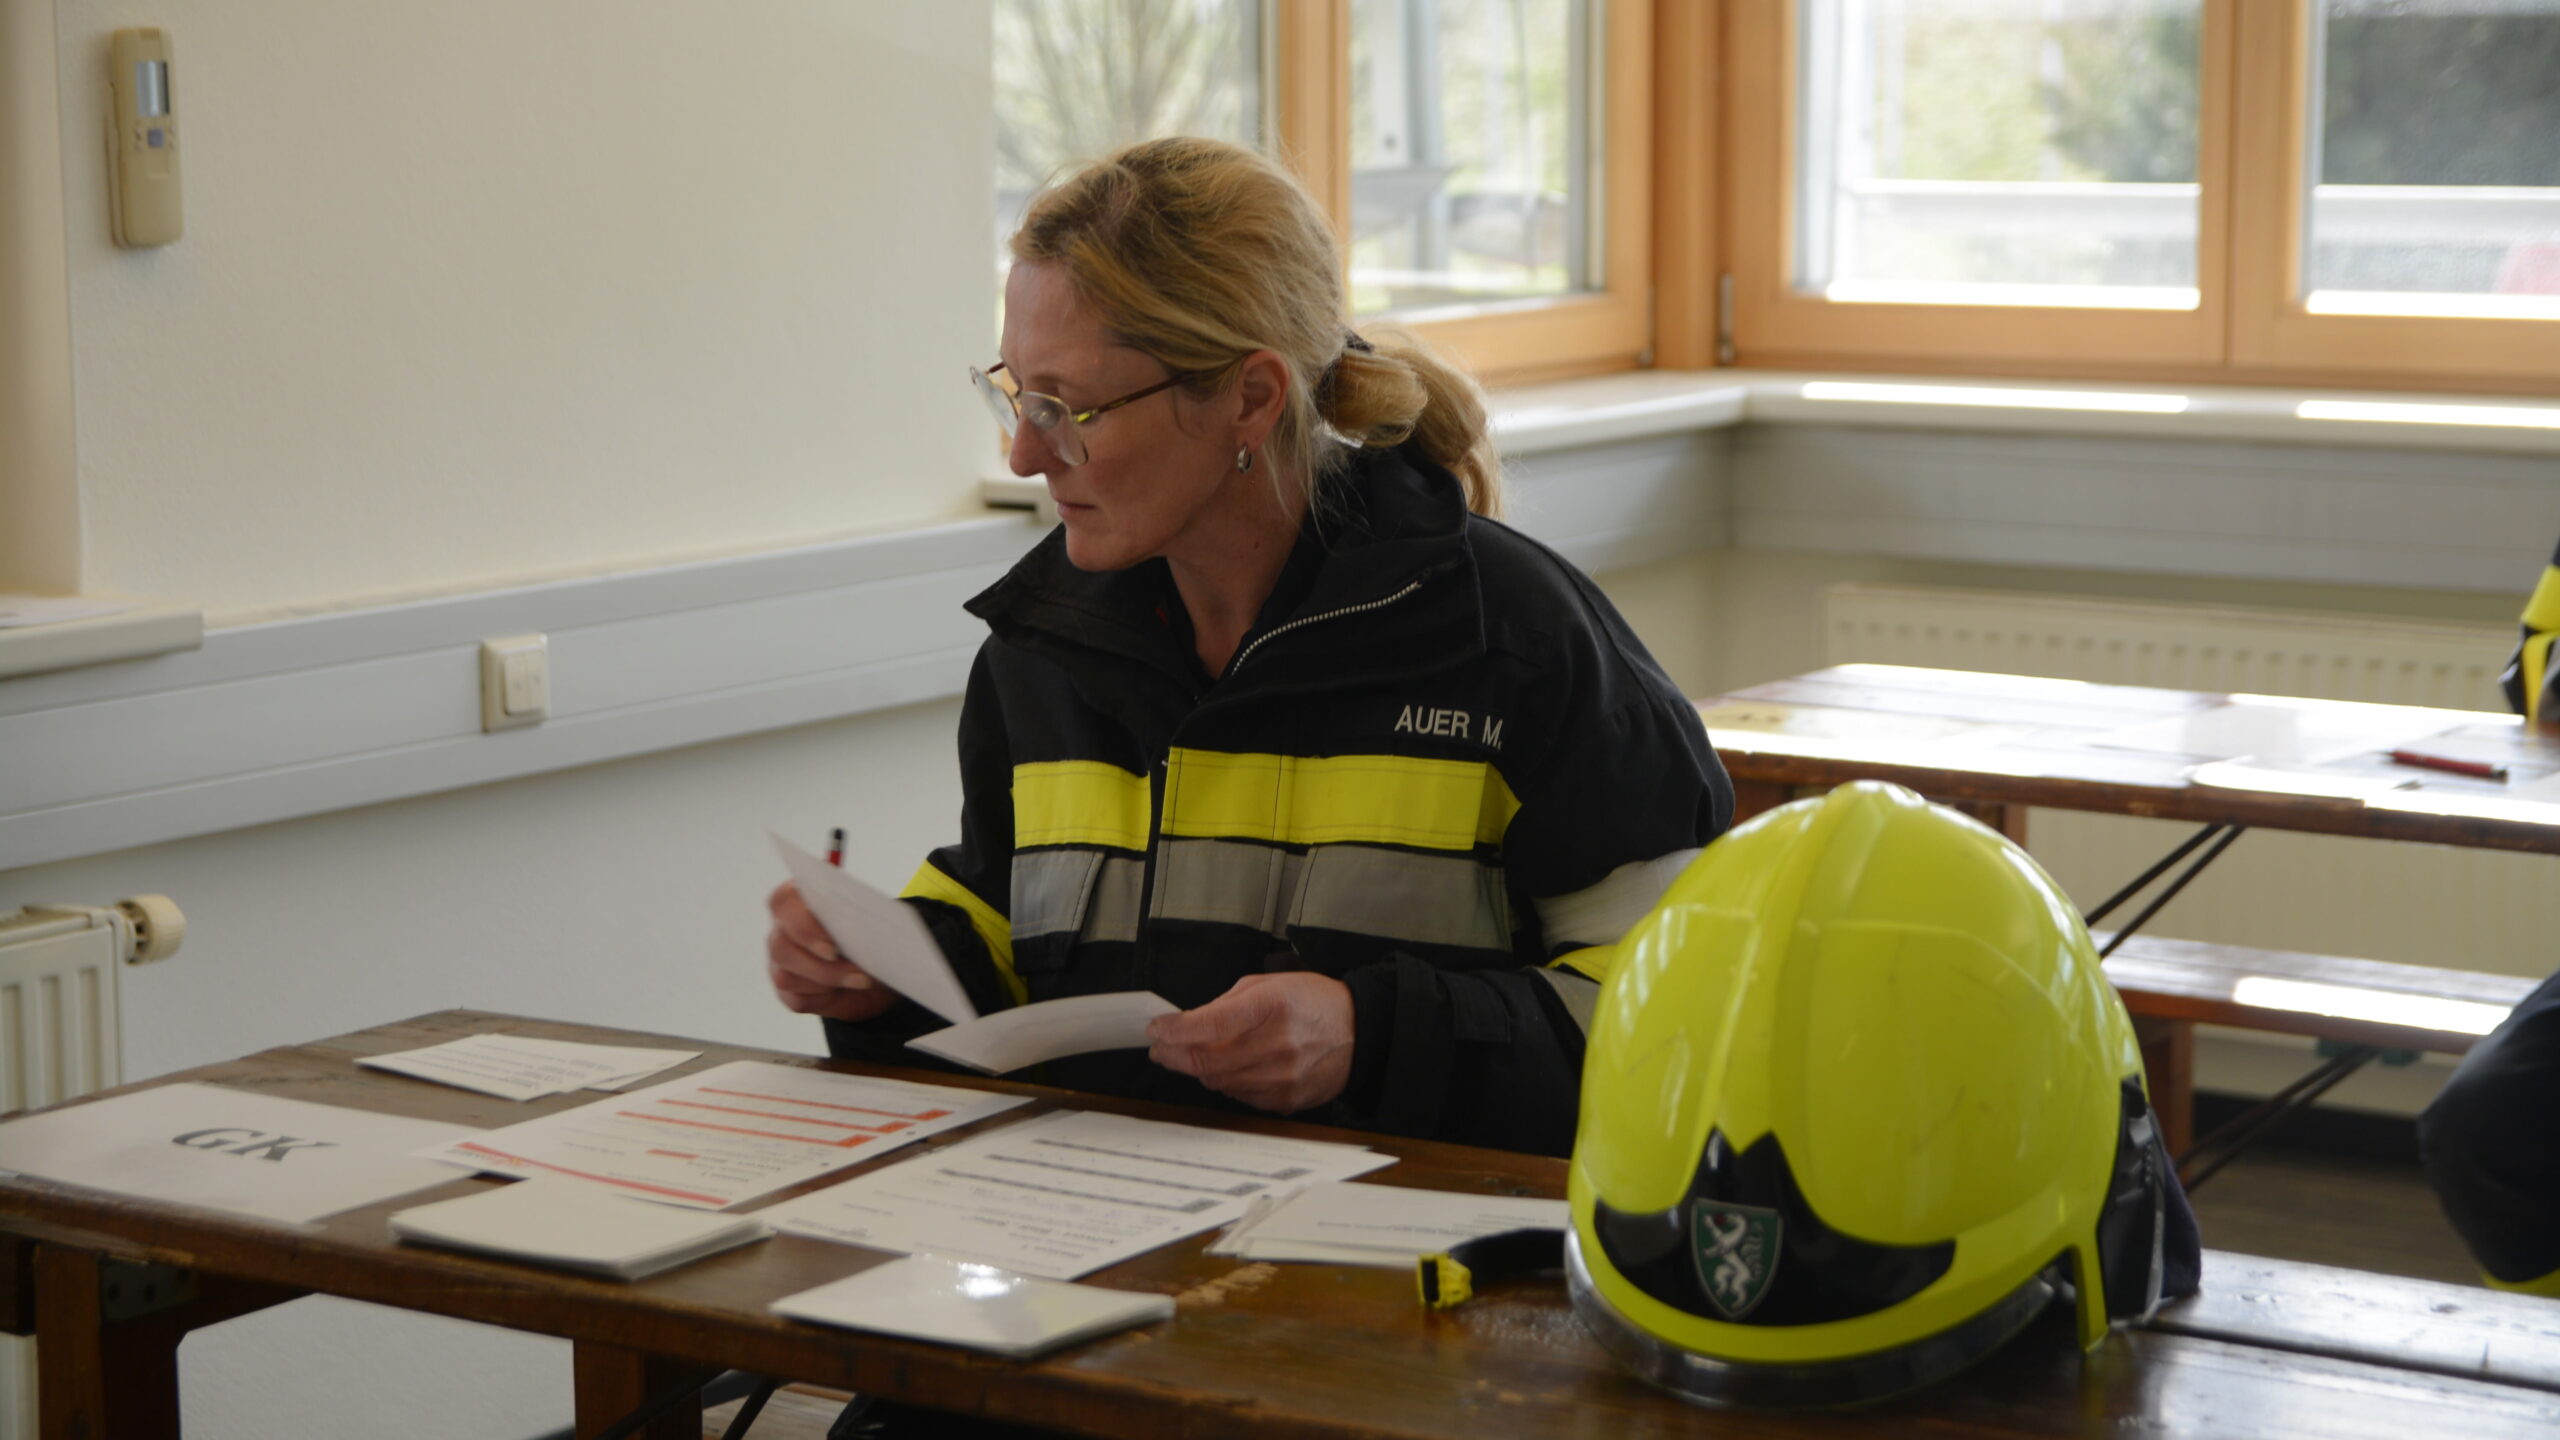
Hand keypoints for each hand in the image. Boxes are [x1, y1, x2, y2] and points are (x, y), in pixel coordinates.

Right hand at [765, 881, 900, 1022]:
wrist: (879, 972)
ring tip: (862, 979)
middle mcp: (782, 931)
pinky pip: (798, 999)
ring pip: (786, 976)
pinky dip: (825, 997)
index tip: (832, 944)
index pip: (783, 902)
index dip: (803, 924)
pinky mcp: (788, 992)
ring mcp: (781, 963)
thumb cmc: (870, 936)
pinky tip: (846, 990)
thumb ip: (859, 915)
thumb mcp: (871, 919)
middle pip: (780, 945)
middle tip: (852, 965)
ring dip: (828, 979)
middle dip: (817, 959)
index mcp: (797, 901)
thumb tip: (864, 929)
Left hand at [1146, 972, 1354, 1113]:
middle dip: (1175, 1054)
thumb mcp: (1270, 984)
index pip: (1208, 1024)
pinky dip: (1226, 1083)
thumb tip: (1190, 1023)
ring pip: (1219, 1081)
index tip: (1157, 1030)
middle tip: (1162, 1048)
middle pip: (1207, 1060)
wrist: (1360, 1033)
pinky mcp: (1286, 1099)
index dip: (1175, 1030)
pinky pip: (1239, 1096)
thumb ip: (1227, 1003)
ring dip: (1198, 1070)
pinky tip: (1228, 1069)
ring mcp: (1282, 1076)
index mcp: (1271, 1006)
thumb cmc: (1313, 1002)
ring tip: (1192, 1056)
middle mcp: (1277, 1044)